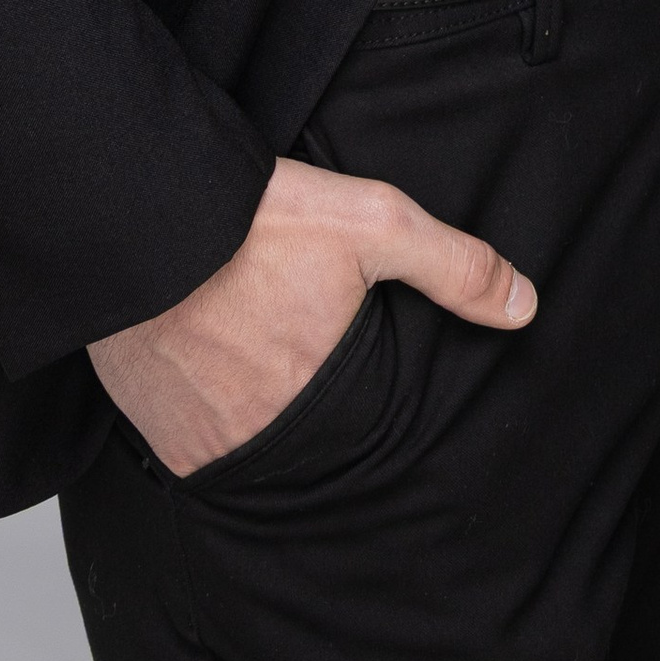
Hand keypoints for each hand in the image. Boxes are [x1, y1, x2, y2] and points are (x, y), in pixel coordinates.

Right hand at [87, 155, 535, 477]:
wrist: (134, 217)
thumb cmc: (254, 220)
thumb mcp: (374, 222)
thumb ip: (453, 266)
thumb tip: (525, 307)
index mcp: (324, 406)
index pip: (367, 429)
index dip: (362, 385)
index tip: (349, 354)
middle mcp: (262, 443)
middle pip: (306, 432)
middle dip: (309, 395)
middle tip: (295, 338)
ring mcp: (198, 441)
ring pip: (247, 436)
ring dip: (255, 405)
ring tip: (255, 346)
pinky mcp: (152, 429)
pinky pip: (191, 434)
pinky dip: (205, 406)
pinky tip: (210, 356)